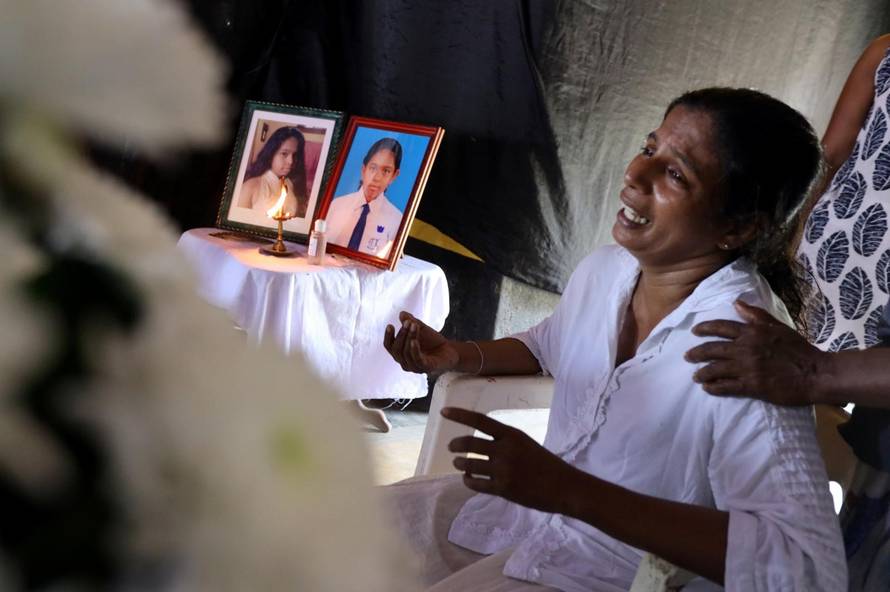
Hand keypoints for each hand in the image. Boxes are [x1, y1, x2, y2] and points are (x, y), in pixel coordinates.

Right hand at [383, 311, 458, 372]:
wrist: (449, 350)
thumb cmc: (432, 341)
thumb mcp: (420, 328)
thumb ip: (411, 322)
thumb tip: (402, 313)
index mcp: (401, 354)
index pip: (389, 347)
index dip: (388, 337)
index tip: (390, 325)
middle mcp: (405, 363)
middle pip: (397, 350)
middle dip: (401, 335)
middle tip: (408, 322)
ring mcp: (415, 367)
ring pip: (407, 353)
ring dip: (410, 337)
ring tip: (414, 325)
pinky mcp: (426, 368)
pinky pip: (417, 360)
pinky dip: (414, 350)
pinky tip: (414, 340)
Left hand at [443, 407, 578, 513]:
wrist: (565, 486)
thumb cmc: (546, 464)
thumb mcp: (526, 444)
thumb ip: (505, 442)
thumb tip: (481, 446)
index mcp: (512, 434)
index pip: (480, 420)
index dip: (459, 415)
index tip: (443, 412)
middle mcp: (505, 449)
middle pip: (469, 444)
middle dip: (455, 445)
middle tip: (451, 448)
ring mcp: (503, 470)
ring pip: (469, 465)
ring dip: (460, 464)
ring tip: (459, 464)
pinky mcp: (503, 488)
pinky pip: (476, 484)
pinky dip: (468, 481)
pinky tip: (469, 479)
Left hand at [684, 300, 824, 405]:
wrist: (815, 373)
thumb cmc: (799, 349)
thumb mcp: (778, 326)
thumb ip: (756, 315)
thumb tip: (736, 303)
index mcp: (752, 332)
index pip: (721, 327)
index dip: (705, 328)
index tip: (695, 331)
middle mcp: (745, 348)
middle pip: (713, 349)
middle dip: (696, 353)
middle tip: (687, 356)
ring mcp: (747, 368)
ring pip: (715, 369)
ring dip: (702, 373)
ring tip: (695, 376)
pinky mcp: (751, 385)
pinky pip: (726, 386)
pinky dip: (714, 387)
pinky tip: (707, 388)